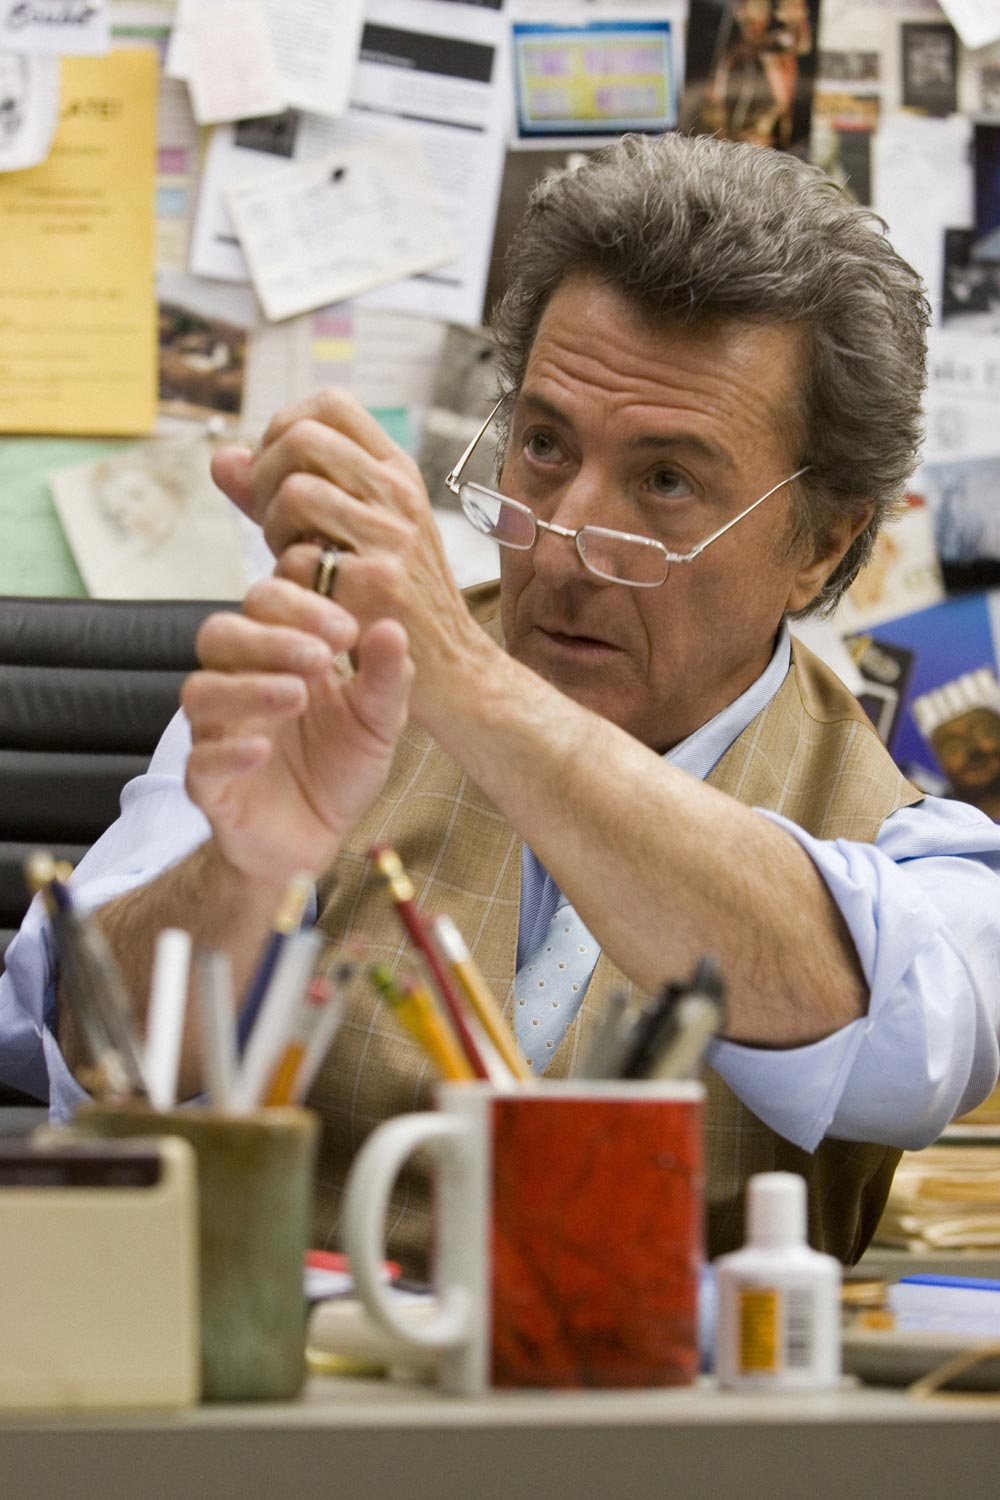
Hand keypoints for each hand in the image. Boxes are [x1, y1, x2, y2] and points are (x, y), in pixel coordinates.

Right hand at [181, 577, 412, 888]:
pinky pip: (201, 760)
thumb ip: (388, 678)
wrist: (315, 840)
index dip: (300, 607)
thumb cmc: (340, 767)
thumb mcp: (379, 722)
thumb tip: (391, 628)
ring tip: (298, 696)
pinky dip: (229, 751)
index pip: (266, 603)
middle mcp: (238, 684)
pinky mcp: (209, 784)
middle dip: (268, 638)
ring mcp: (218, 733)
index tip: (347, 632)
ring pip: (200, 692)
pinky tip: (263, 751)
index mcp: (277, 657)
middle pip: (219, 635)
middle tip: (319, 658)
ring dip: (248, 687)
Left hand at [210, 389, 491, 728]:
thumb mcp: (355, 533)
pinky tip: (308, 601)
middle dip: (267, 476)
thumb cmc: (395, 601)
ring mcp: (391, 538)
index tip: (278, 474)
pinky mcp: (377, 586)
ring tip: (294, 560)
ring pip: (296, 492)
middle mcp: (398, 496)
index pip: (331, 405)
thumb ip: (283, 494)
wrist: (452, 669)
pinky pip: (298, 560)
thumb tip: (223, 457)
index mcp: (397, 473)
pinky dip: (288, 583)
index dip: (285, 428)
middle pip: (303, 438)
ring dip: (274, 529)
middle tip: (275, 523)